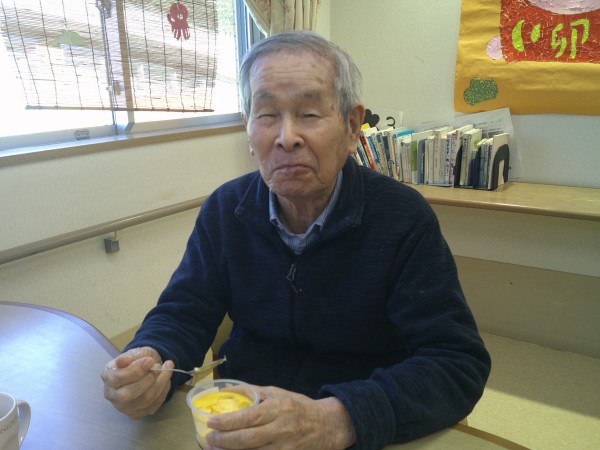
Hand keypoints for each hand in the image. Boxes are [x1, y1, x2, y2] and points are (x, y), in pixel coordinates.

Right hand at [101, 346, 173, 418]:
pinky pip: (153, 406)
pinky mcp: (136, 413)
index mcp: (107, 376)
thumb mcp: (135, 353)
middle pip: (127, 395)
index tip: (150, 361)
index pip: (117, 379)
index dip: (135, 371)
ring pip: (143, 401)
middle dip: (148, 380)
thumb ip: (130, 357)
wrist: (146, 369)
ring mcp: (123, 407)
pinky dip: (163, 391)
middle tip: (158, 366)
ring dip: (160, 384)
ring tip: (166, 369)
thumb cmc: (137, 360)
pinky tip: (166, 379)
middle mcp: (112, 395)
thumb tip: (121, 361)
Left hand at [204, 386, 355, 449]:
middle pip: (246, 440)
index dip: (227, 422)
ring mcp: (284, 448)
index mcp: (277, 409)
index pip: (248, 417)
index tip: (211, 422)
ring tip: (214, 449)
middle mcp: (280, 430)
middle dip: (223, 441)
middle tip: (208, 440)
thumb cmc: (298, 406)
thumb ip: (251, 391)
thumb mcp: (276, 392)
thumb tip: (226, 390)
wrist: (327, 425)